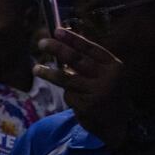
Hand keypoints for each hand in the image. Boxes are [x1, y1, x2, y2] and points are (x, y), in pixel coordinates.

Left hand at [34, 28, 129, 147]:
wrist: (118, 124)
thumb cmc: (108, 93)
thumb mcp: (106, 75)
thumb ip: (89, 61)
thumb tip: (63, 43)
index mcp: (114, 66)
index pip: (91, 48)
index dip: (73, 38)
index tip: (56, 30)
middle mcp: (107, 77)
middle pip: (76, 59)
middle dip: (57, 49)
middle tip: (41, 43)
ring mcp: (97, 92)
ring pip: (66, 78)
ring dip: (48, 73)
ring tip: (35, 69)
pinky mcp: (87, 106)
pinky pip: (69, 95)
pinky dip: (68, 94)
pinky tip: (75, 97)